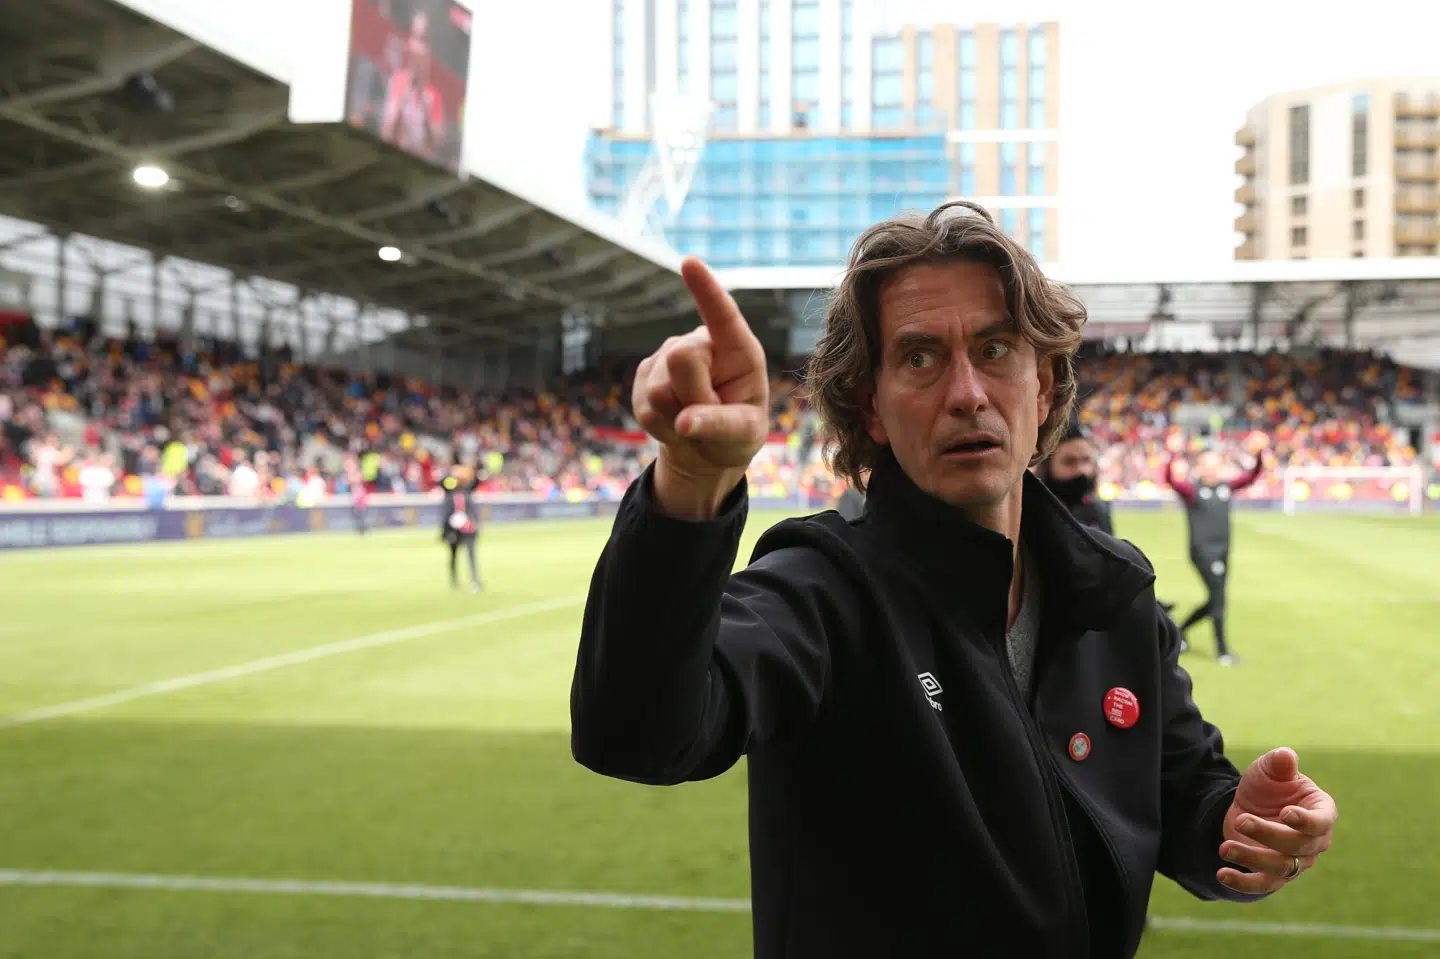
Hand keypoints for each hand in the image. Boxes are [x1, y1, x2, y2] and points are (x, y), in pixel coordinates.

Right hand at [632, 257, 769, 518]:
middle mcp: (701, 344)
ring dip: (676, 418)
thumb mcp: (743, 433)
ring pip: (659, 390)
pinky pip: (644, 408)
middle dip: (693, 396)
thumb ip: (720, 423)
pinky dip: (661, 427)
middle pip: (681, 359)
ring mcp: (668, 357)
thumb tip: (684, 422)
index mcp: (737, 348)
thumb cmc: (736, 435)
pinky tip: (674, 424)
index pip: (722, 314)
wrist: (706, 451)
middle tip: (707, 417)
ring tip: (693, 422)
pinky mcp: (644, 376)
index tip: (689, 262)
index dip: (705, 289)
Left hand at [1218, 747, 1336, 893]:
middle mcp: (1315, 842)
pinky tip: (1222, 875)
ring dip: (1252, 858)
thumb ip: (1279, 763)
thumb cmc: (1268, 785)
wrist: (1249, 806)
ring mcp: (1297, 861)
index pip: (1321, 822)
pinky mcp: (1275, 875)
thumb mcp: (1269, 770)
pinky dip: (1244, 883)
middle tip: (1241, 820)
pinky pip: (1263, 885)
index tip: (1285, 813)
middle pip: (1298, 846)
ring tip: (1225, 848)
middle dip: (1268, 834)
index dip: (1306, 821)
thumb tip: (1286, 755)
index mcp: (1321, 812)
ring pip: (1280, 867)